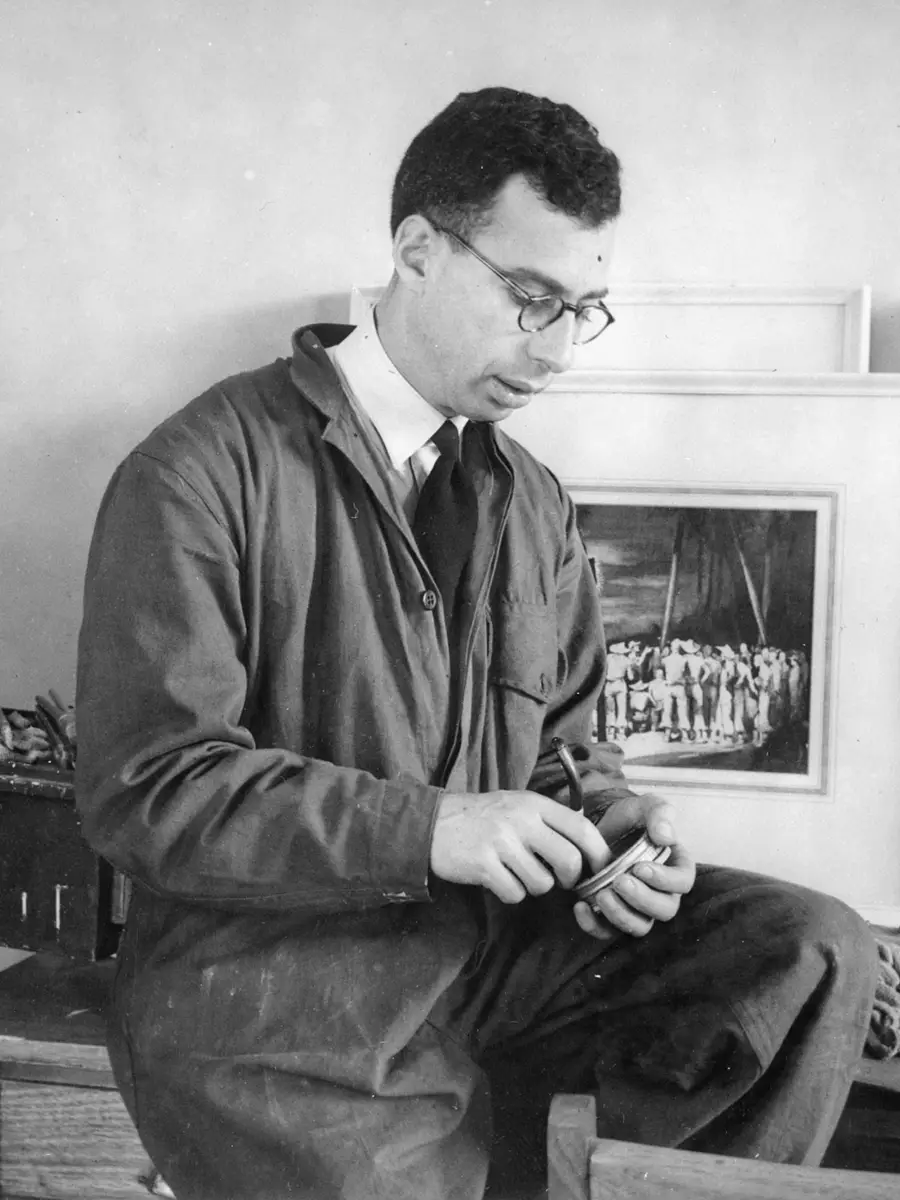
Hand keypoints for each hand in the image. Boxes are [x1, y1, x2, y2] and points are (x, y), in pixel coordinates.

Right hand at [430, 790, 612, 903]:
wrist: (434, 823)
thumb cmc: (483, 816)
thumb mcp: (518, 805)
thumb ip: (549, 820)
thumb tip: (587, 847)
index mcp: (534, 804)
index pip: (582, 828)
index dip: (599, 853)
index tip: (600, 868)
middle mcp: (521, 820)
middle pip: (569, 860)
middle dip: (569, 878)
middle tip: (559, 879)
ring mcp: (501, 842)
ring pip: (542, 883)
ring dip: (534, 886)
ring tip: (516, 872)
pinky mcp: (483, 865)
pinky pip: (514, 894)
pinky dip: (510, 893)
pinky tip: (498, 879)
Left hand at [574, 792, 695, 939]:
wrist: (597, 827)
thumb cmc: (628, 818)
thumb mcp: (643, 806)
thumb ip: (659, 813)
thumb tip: (666, 836)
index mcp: (675, 866)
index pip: (683, 882)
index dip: (665, 880)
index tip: (641, 868)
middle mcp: (661, 892)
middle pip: (665, 910)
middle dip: (642, 899)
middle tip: (619, 882)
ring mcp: (636, 907)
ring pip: (640, 926)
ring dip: (622, 916)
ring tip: (601, 896)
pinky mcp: (612, 915)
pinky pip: (608, 932)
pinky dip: (594, 926)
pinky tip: (580, 907)